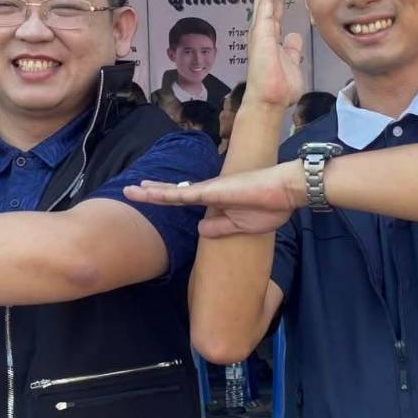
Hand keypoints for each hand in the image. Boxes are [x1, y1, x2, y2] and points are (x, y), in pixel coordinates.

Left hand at [126, 161, 307, 237]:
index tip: (151, 195)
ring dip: (152, 192)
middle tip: (131, 189)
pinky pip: (185, 194)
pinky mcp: (213, 190)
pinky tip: (151, 192)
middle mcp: (208, 192)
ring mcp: (209, 190)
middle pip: (174, 193)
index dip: (168, 197)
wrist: (286, 192)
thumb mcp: (241, 226)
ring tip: (131, 190)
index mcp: (215, 201)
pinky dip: (167, 194)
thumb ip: (219, 227)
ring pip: (174, 192)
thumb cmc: (270, 207)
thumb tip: (199, 228)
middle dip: (153, 192)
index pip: (185, 199)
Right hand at [241, 0, 303, 110]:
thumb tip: (295, 37)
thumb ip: (292, 48)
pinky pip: (267, 1)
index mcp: (271, 33)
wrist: (271, 101)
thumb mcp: (292, 63)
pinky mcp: (261, 30)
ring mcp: (260, 27)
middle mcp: (263, 27)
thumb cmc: (279, 88)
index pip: (277, 1)